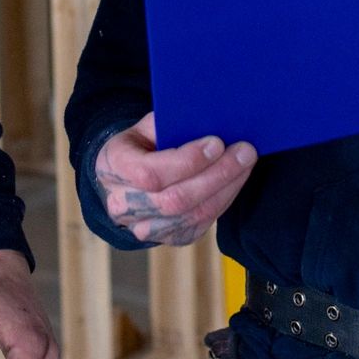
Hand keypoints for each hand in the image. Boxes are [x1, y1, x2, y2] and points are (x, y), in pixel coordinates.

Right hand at [92, 113, 257, 246]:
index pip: (149, 173)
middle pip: (175, 200)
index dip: (186, 161)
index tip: (217, 143)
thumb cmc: (142, 144)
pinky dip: (223, 201)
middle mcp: (122, 204)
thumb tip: (209, 121)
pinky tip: (236, 180)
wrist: (127, 176)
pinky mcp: (168, 237)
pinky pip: (201, 224)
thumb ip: (170, 125)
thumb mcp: (146, 126)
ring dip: (226, 188)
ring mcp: (143, 226)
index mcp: (113, 167)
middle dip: (216, 174)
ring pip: (192, 215)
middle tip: (244, 152)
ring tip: (246, 163)